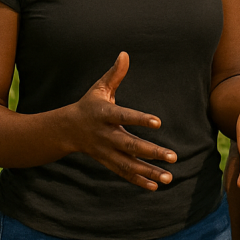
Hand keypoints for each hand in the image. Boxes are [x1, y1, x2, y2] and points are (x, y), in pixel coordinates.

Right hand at [65, 52, 176, 190]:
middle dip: (152, 152)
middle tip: (173, 156)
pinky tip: (156, 185)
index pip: (124, 117)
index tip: (158, 122)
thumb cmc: (89, 105)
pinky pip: (124, 173)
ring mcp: (106, 152)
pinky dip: (138, 180)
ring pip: (129, 164)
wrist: (66, 129)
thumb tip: (125, 53)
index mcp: (104, 115)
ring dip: (149, 171)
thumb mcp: (99, 88)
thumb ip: (114, 74)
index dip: (140, 119)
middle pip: (130, 146)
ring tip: (170, 177)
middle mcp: (106, 136)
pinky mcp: (108, 161)